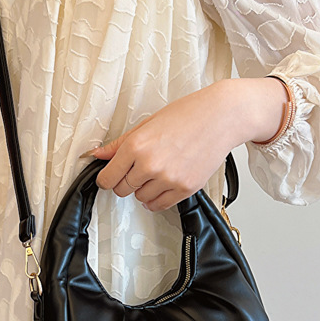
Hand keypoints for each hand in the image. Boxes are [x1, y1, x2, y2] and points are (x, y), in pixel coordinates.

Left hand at [88, 78, 285, 211]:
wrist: (221, 117)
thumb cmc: (187, 115)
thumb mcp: (147, 124)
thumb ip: (120, 144)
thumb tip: (98, 154)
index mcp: (136, 146)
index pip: (107, 178)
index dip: (106, 178)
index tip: (109, 177)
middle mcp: (150, 164)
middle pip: (122, 190)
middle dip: (125, 183)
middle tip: (136, 171)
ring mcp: (168, 179)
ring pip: (141, 199)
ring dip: (143, 190)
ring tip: (155, 173)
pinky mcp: (185, 189)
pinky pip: (160, 205)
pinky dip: (157, 199)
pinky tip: (162, 185)